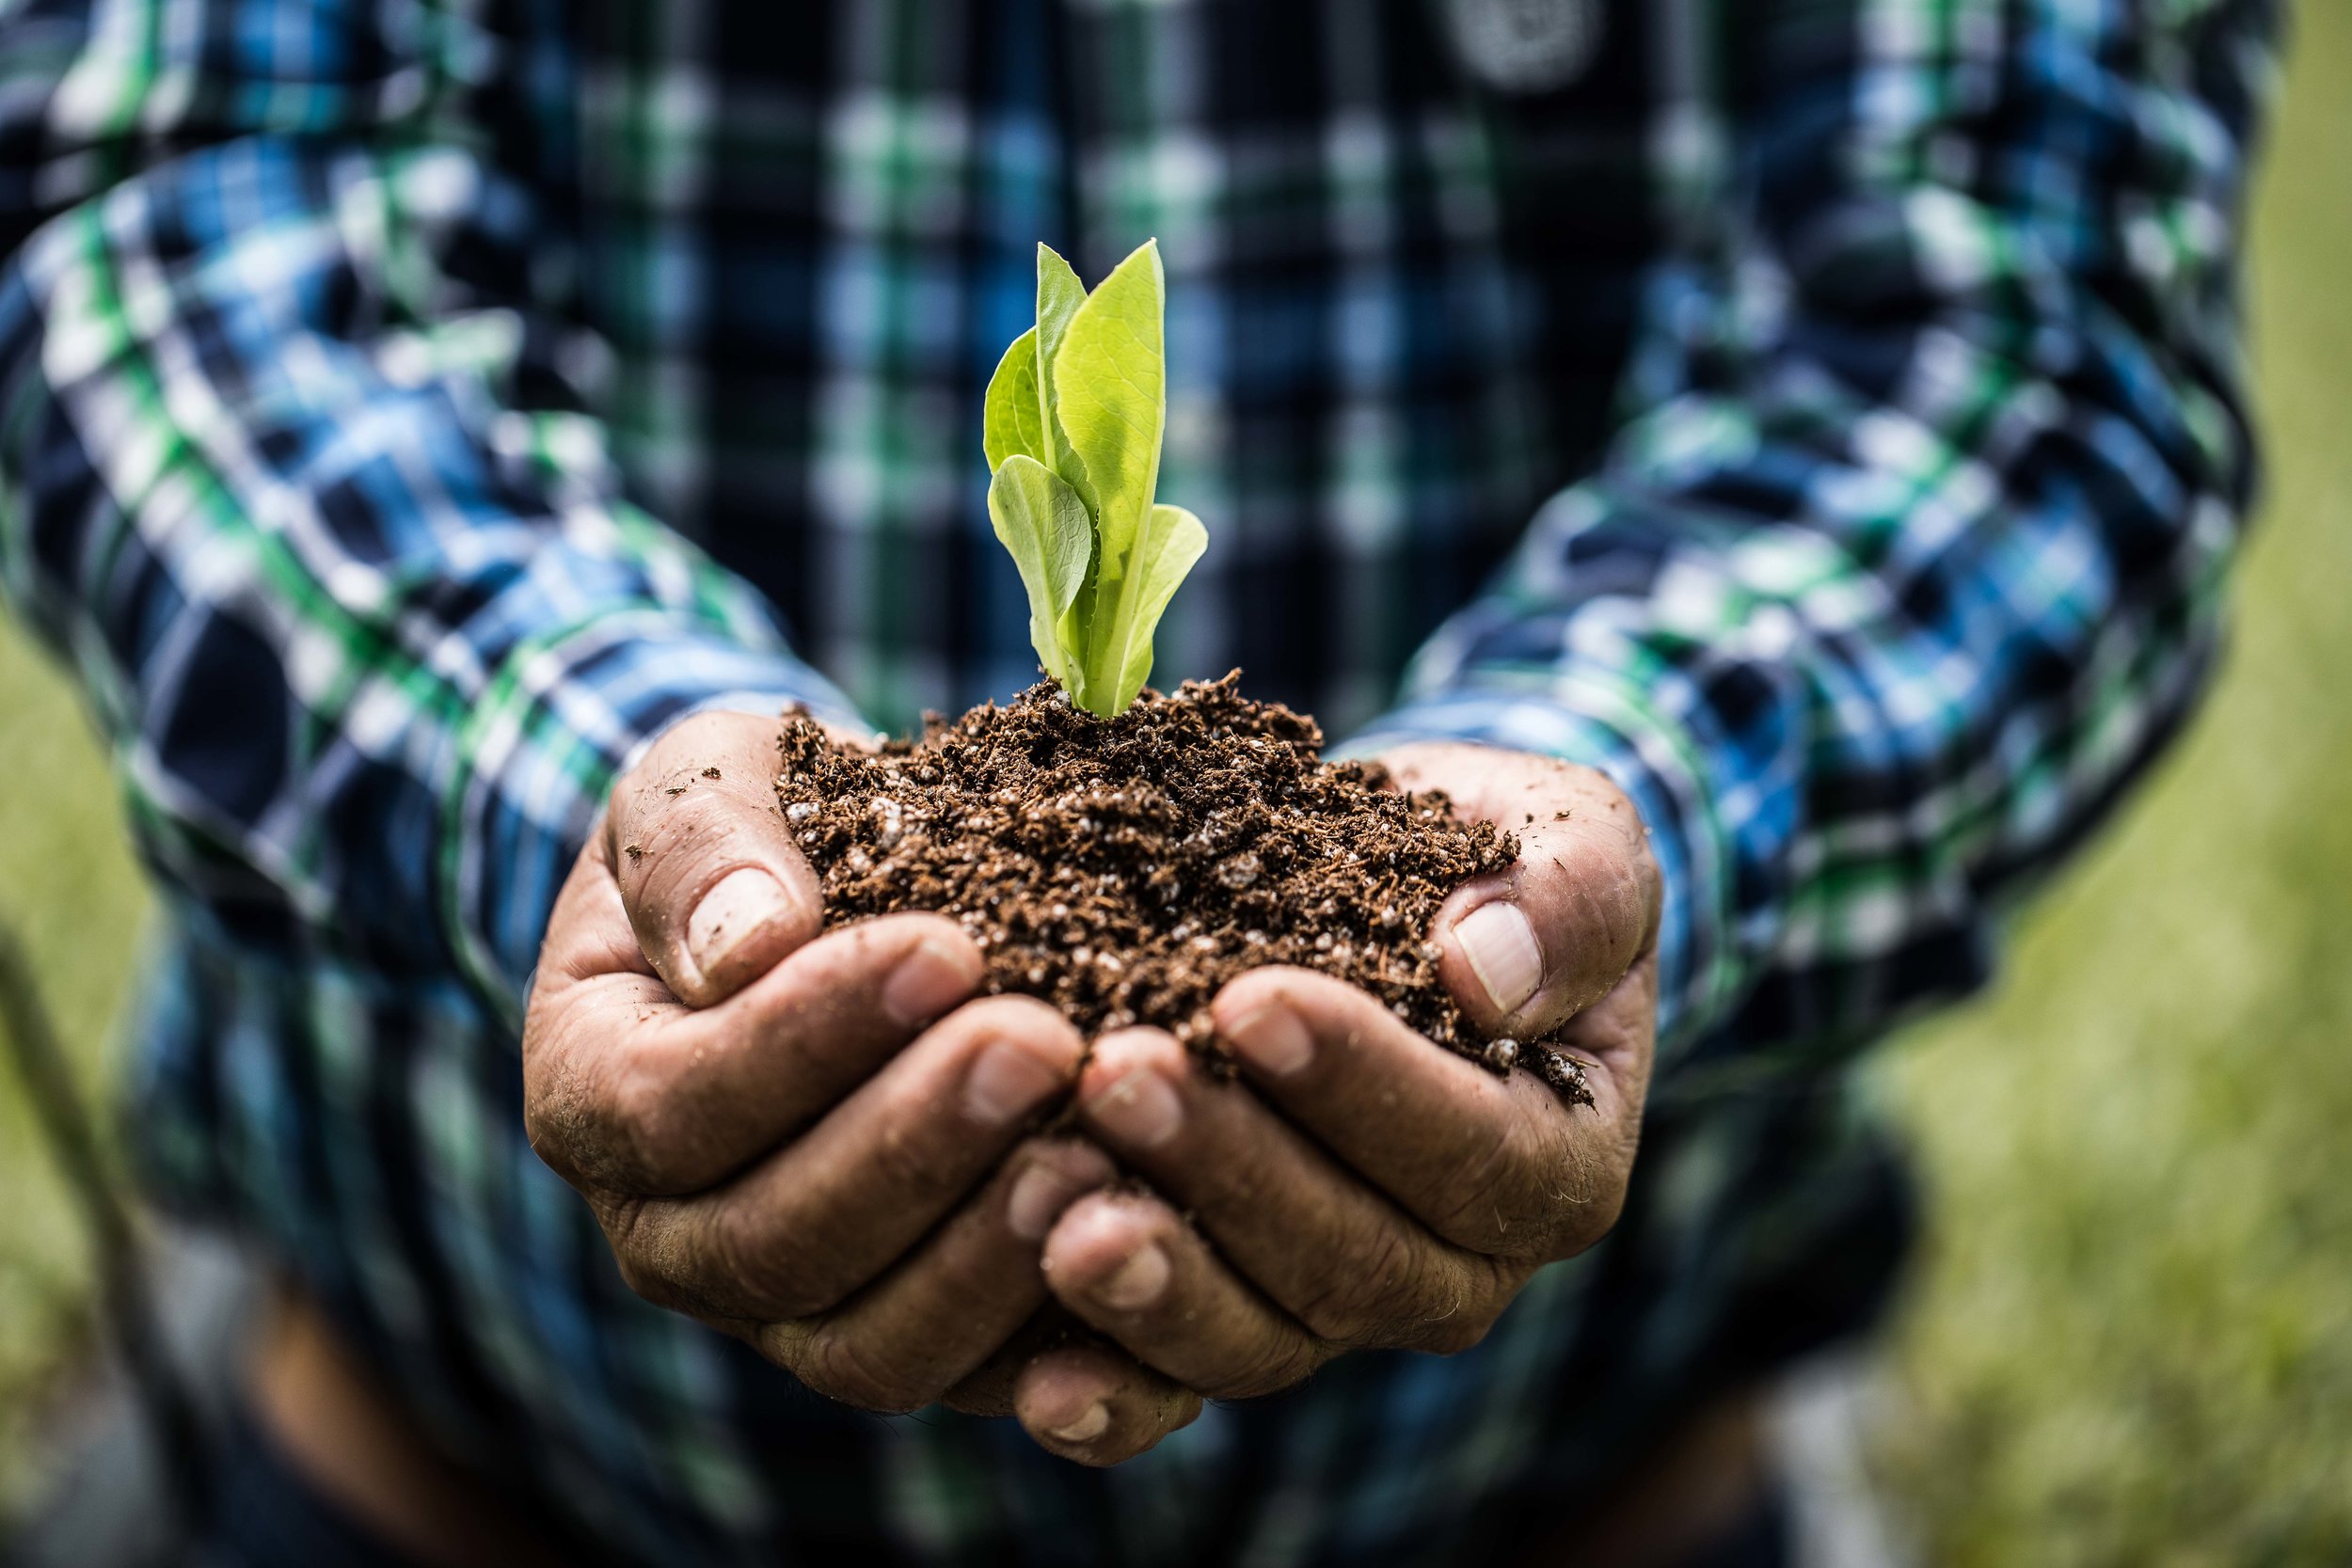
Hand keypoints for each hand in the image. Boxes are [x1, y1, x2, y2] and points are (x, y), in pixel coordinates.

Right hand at [522, 711, 1114, 1413]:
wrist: (842, 894)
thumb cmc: (765, 828)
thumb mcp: (707, 783)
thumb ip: (701, 848)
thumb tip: (746, 946)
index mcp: (593, 1097)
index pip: (672, 1107)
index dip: (804, 1041)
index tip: (943, 948)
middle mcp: (673, 1238)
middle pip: (774, 1244)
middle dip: (916, 1144)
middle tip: (1043, 1043)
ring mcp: (791, 1312)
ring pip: (872, 1346)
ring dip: (987, 1257)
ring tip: (1097, 1150)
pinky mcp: (914, 1340)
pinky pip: (982, 1383)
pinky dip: (1067, 1338)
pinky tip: (1145, 1240)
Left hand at [1018, 743, 1657, 1461]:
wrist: (1397, 902)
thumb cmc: (1491, 865)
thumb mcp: (1573, 841)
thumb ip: (1570, 897)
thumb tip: (1485, 974)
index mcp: (1558, 1165)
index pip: (1473, 1151)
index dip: (1364, 1087)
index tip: (1252, 1000)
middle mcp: (1456, 1271)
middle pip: (1351, 1261)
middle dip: (1228, 1169)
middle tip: (1114, 1072)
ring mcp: (1336, 1314)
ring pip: (1257, 1339)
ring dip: (1157, 1279)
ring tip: (1053, 1203)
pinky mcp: (1232, 1325)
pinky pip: (1172, 1391)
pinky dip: (1107, 1396)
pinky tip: (1032, 1380)